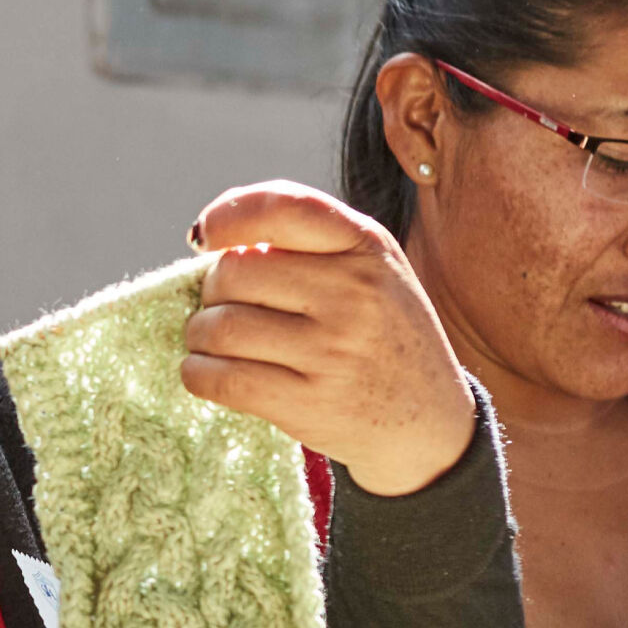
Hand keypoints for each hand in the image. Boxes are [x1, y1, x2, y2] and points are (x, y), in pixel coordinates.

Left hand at [182, 183, 477, 495]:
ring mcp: (331, 352)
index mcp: (366, 247)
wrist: (429, 418)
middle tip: (223, 307)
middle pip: (234, 273)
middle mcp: (353, 294)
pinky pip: (219, 380)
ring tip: (214, 342)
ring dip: (199, 335)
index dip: (229, 214)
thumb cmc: (381, 332)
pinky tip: (209, 372)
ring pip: (219, 328)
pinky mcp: (307, 404)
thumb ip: (306, 242)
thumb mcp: (369, 268)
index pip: (284, 209)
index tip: (206, 236)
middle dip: (212, 291)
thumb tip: (211, 236)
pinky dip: (198, 373)